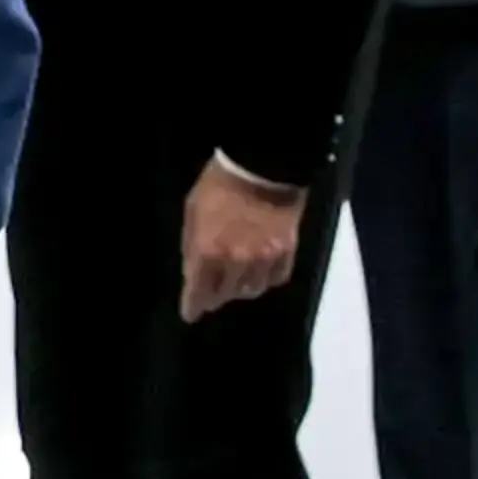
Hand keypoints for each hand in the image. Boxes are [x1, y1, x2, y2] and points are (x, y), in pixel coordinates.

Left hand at [181, 159, 303, 322]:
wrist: (263, 165)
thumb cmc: (220, 184)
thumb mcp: (193, 210)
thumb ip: (191, 245)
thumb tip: (192, 271)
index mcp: (208, 251)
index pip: (198, 292)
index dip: (193, 306)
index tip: (191, 313)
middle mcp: (236, 262)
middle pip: (224, 295)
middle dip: (215, 295)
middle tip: (211, 291)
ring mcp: (264, 259)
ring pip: (251, 291)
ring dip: (240, 288)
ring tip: (235, 280)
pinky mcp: (287, 252)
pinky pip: (275, 279)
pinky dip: (265, 279)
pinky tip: (259, 271)